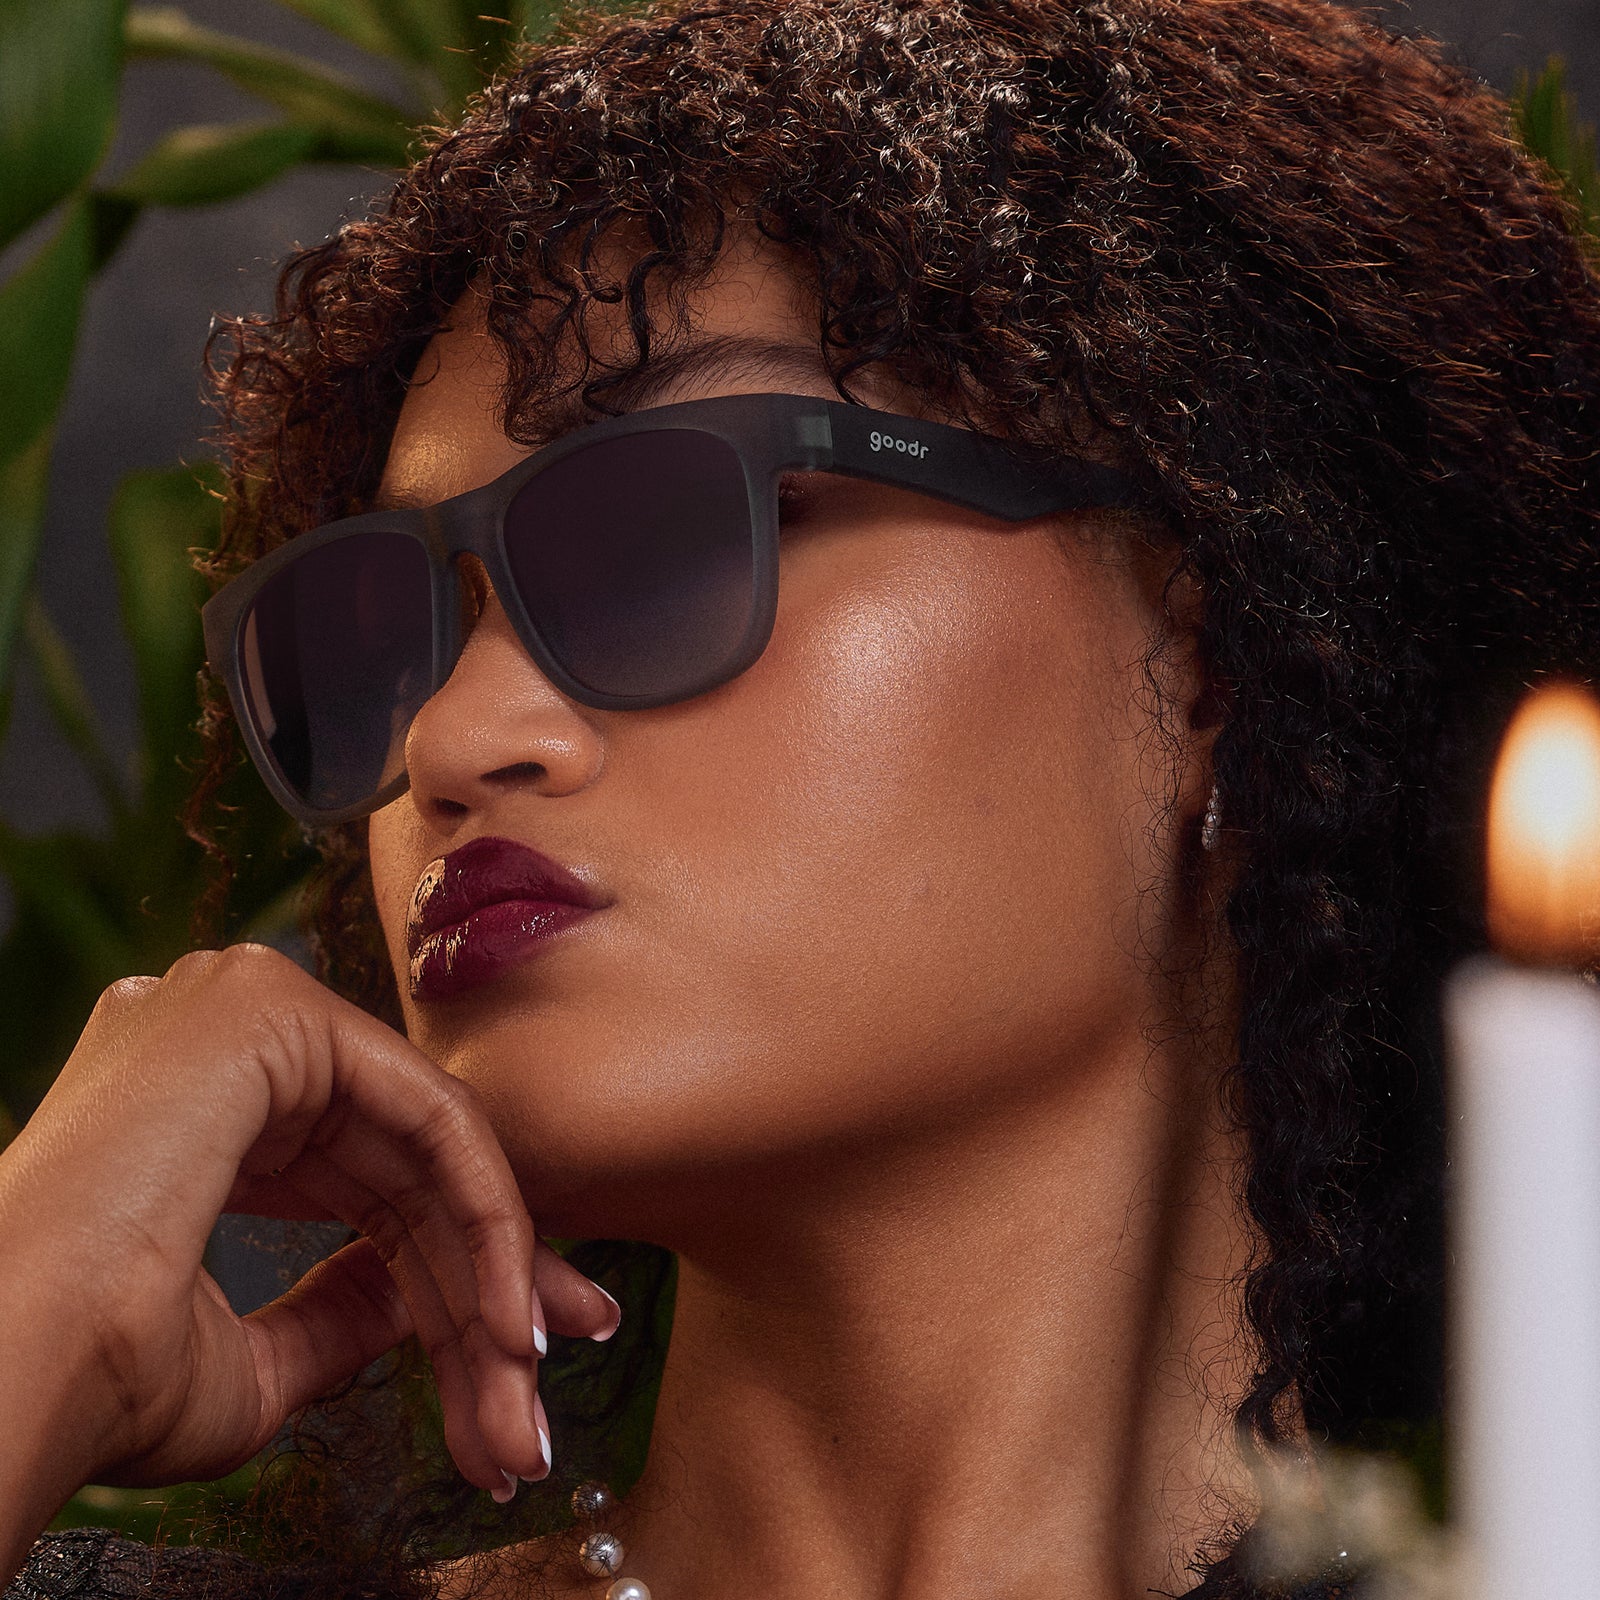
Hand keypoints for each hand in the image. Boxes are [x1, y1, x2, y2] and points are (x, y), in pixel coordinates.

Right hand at [0, 944, 615, 1506]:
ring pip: (425, 1143)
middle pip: (403, 1165)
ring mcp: (237, 1013)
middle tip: (535, 1378)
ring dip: (490, 1265)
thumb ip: (345, 1309)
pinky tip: (504, 1307)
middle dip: (485, 1277)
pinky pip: (426, 1114)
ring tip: (524, 1370)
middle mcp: (213, 1042)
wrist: (7, 1376)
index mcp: (190, 1109)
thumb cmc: (89, 1380)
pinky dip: (481, 1211)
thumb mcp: (254, 1358)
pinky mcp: (268, 1013)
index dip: (445, 1273)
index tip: (506, 1357)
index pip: (362, 1180)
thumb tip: (426, 1298)